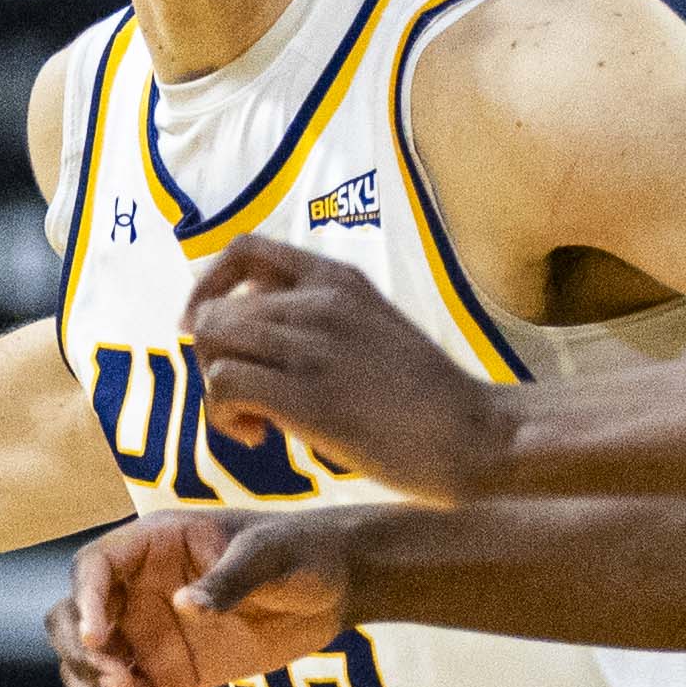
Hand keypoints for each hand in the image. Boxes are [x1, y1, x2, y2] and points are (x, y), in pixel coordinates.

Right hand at [53, 513, 356, 686]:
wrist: (333, 589)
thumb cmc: (300, 552)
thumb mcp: (269, 557)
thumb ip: (229, 580)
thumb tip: (185, 606)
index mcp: (151, 546)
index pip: (93, 568)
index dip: (85, 602)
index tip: (96, 639)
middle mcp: (135, 591)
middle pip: (71, 623)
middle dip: (83, 659)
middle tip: (121, 684)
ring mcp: (146, 635)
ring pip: (90, 671)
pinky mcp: (165, 675)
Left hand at [181, 234, 505, 504]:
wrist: (475, 434)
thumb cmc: (429, 397)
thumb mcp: (376, 327)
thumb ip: (324, 317)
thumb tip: (264, 333)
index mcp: (339, 279)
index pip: (245, 249)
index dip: (210, 286)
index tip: (210, 326)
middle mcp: (319, 303)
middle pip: (214, 308)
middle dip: (212, 356)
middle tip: (244, 396)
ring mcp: (312, 348)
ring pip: (209, 340)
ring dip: (214, 387)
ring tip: (252, 421)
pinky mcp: (306, 396)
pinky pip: (223, 384)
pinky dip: (223, 415)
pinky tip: (257, 437)